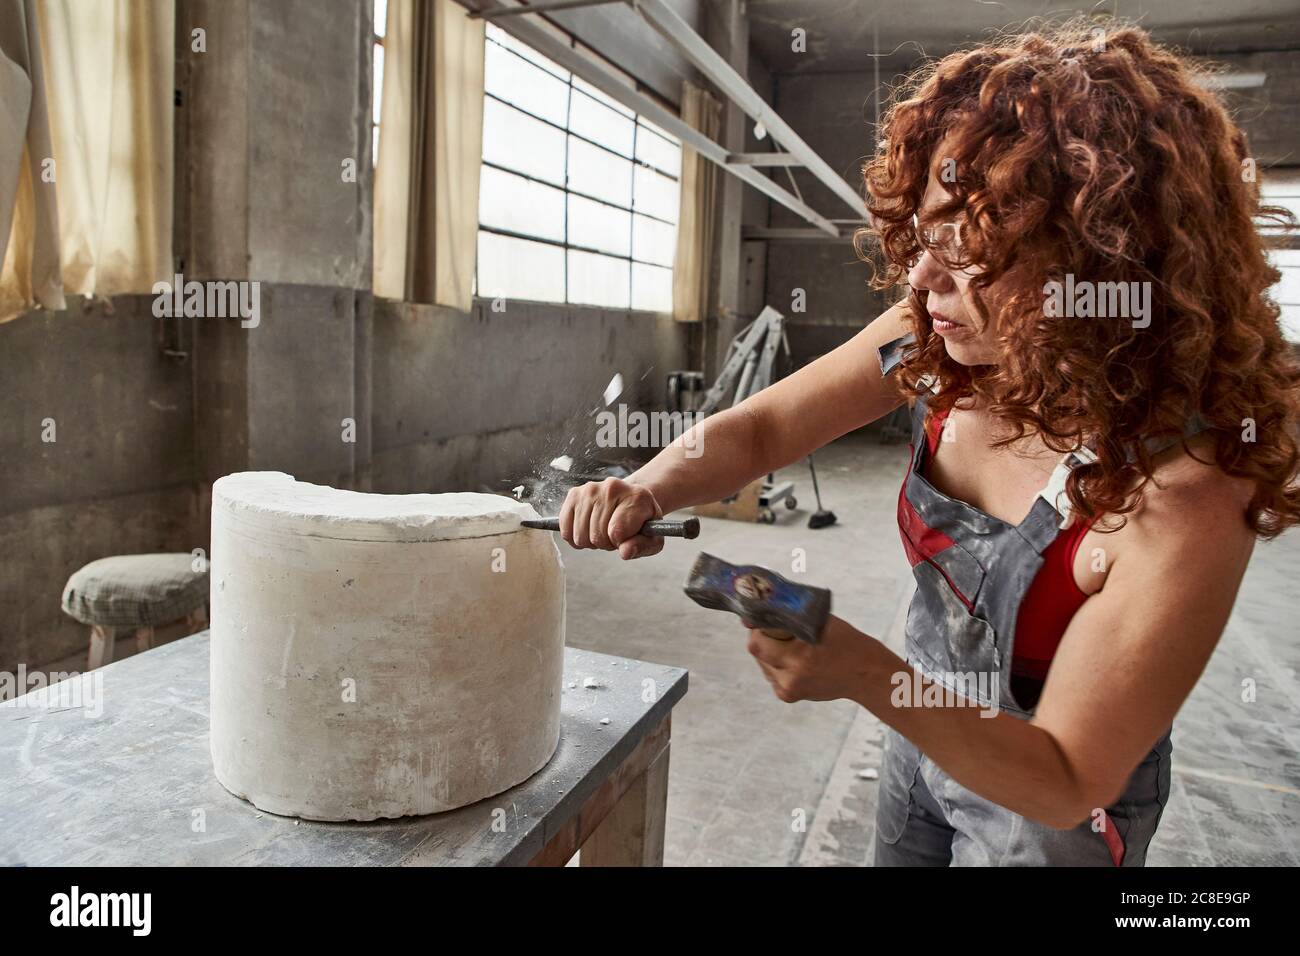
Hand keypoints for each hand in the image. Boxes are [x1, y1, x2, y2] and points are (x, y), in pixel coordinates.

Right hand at [559, 477, 664, 559]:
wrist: (630, 500)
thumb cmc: (641, 523)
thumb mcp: (652, 539)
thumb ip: (641, 546)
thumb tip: (625, 552)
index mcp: (637, 497)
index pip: (617, 532)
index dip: (619, 543)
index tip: (625, 538)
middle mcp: (612, 487)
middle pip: (597, 535)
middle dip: (605, 543)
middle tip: (614, 535)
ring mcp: (590, 489)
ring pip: (580, 535)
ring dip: (590, 541)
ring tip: (602, 530)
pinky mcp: (574, 493)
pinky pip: (566, 530)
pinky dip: (574, 537)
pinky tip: (587, 529)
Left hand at [746, 614, 875, 702]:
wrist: (865, 674)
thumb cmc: (846, 642)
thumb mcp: (820, 622)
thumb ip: (789, 617)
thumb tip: (756, 615)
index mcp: (800, 657)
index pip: (758, 639)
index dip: (760, 625)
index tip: (769, 618)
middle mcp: (791, 677)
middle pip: (757, 651)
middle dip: (765, 636)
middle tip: (783, 630)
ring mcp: (788, 689)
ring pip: (762, 662)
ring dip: (771, 651)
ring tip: (794, 647)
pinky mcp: (788, 696)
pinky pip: (771, 673)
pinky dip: (777, 664)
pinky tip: (796, 660)